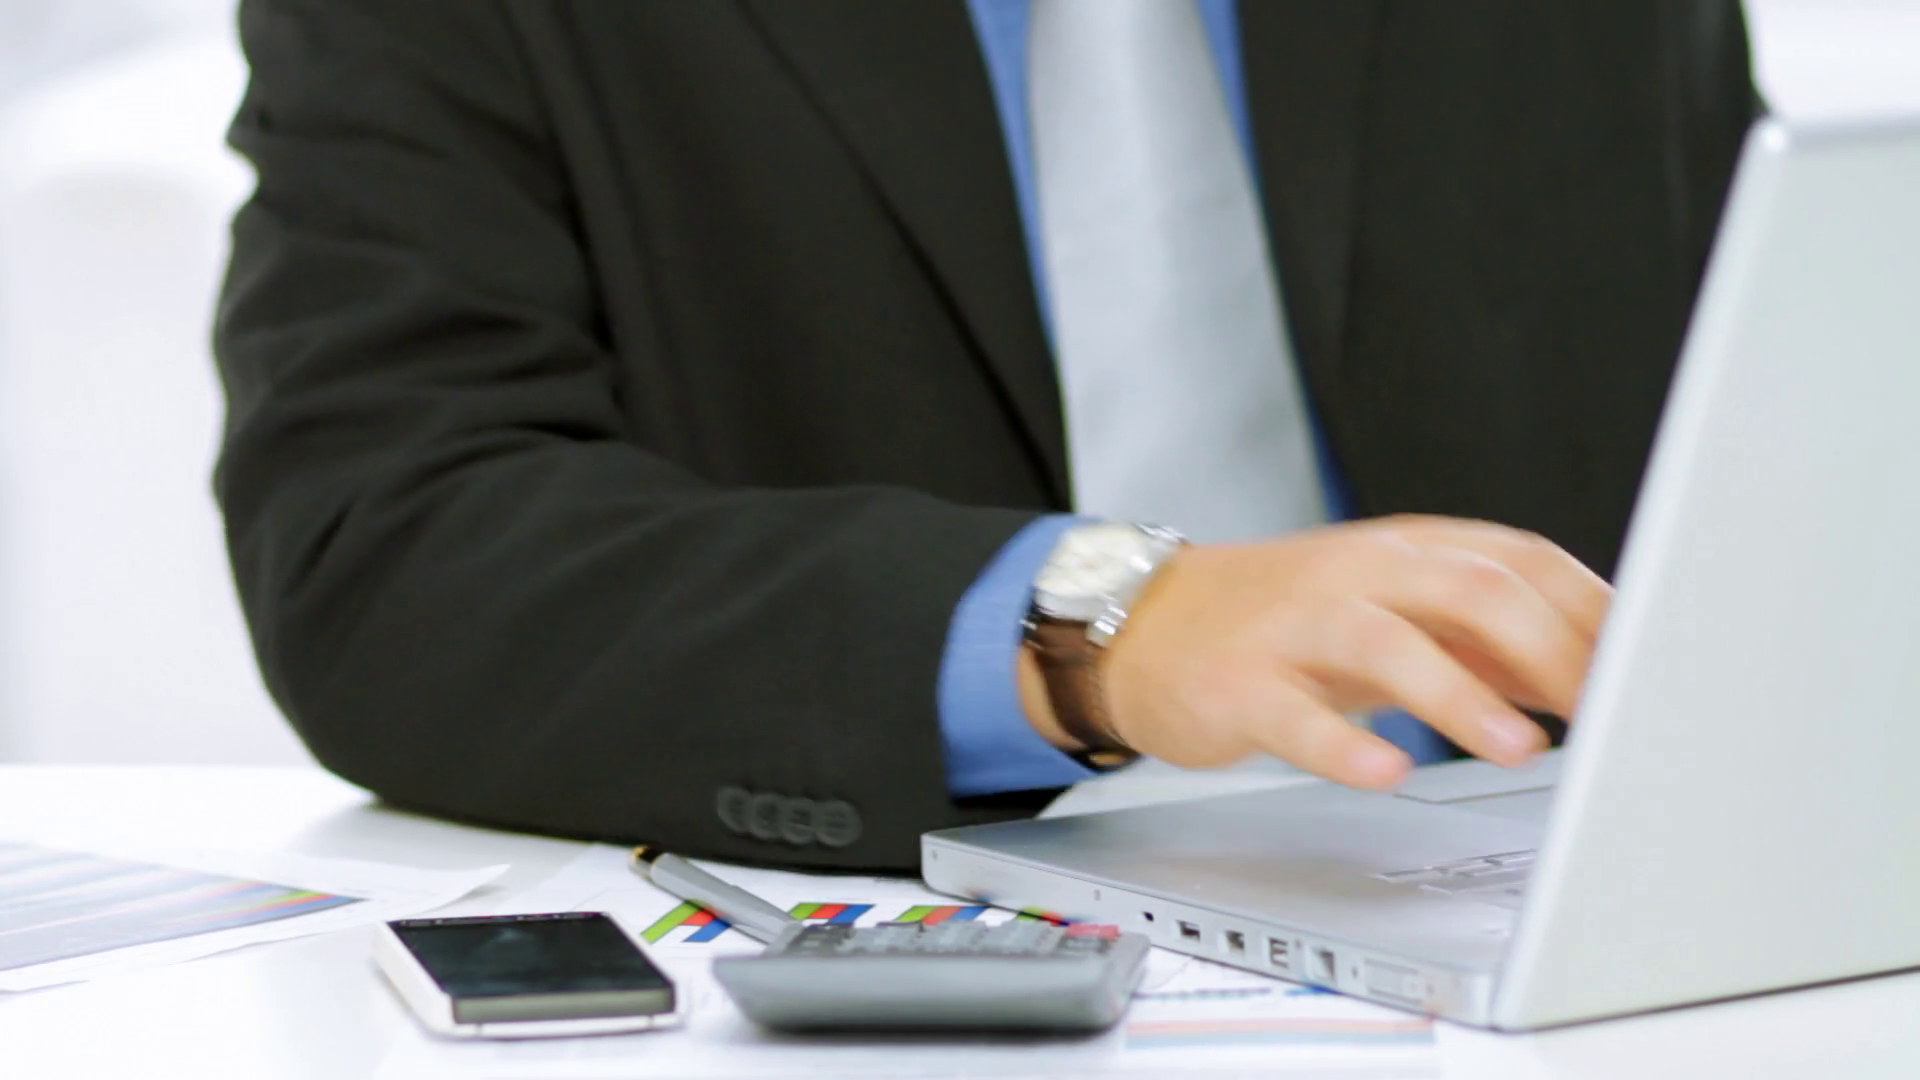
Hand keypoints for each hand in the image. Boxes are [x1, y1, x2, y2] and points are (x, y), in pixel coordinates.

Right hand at [1022, 516, 1610, 788]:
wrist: (1149, 624)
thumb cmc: (1287, 622)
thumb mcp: (1394, 612)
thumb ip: (1487, 641)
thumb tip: (1592, 673)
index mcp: (1407, 551)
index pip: (1521, 560)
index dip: (1591, 611)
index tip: (1647, 665)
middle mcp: (1357, 574)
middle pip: (1469, 586)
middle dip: (1548, 646)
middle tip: (1602, 707)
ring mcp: (1296, 626)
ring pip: (1387, 642)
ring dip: (1461, 695)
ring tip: (1520, 747)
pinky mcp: (1242, 683)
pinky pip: (1298, 716)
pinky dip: (1346, 747)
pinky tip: (1388, 771)